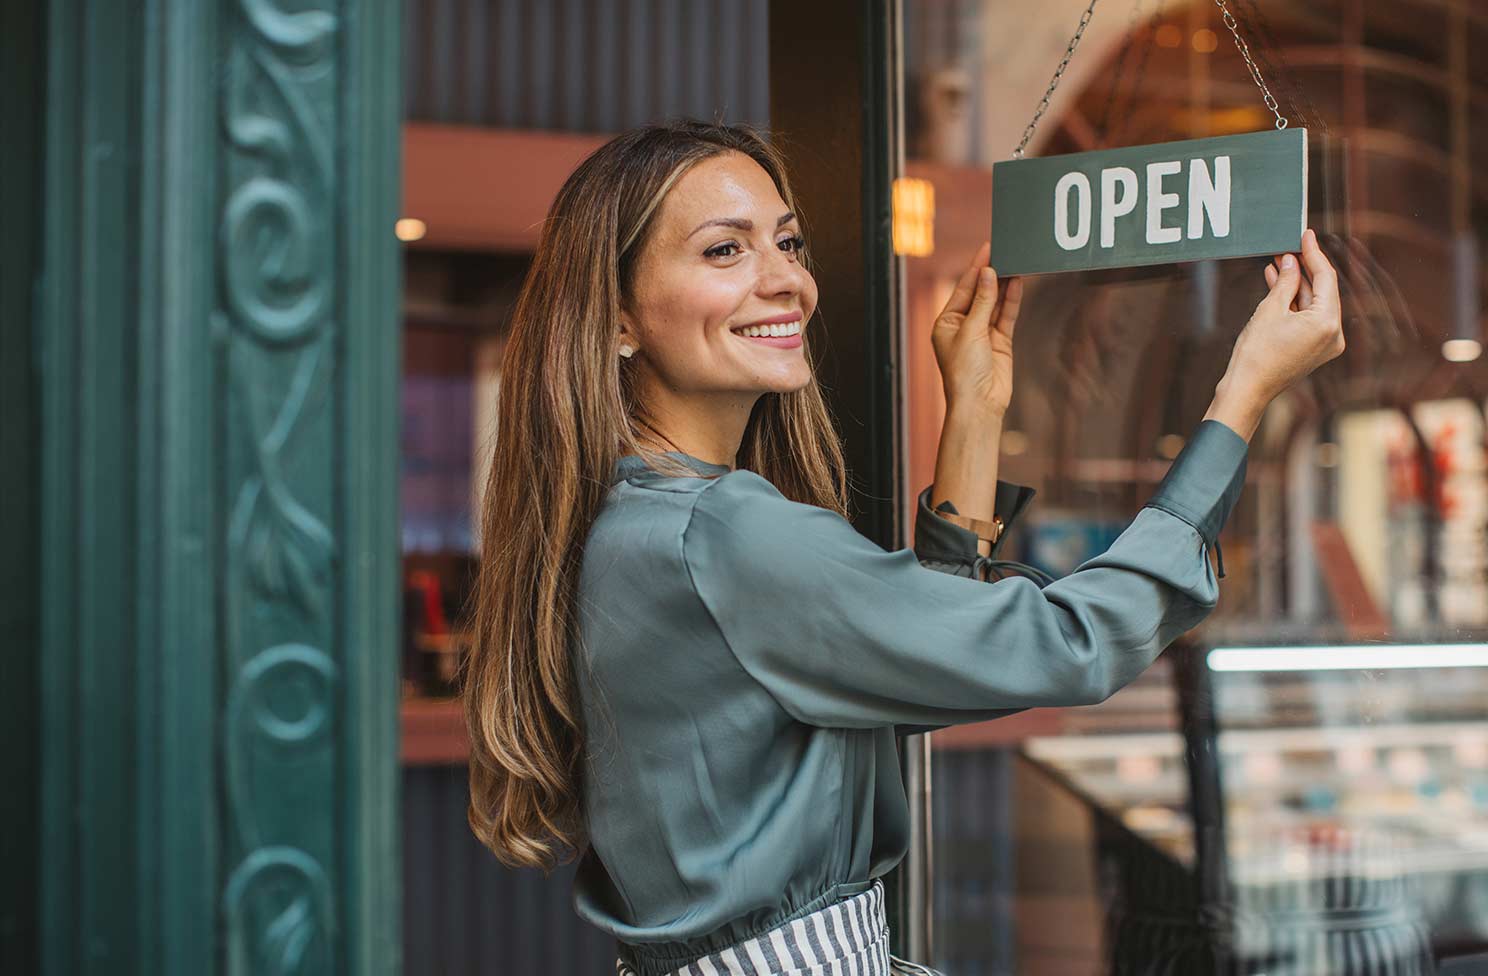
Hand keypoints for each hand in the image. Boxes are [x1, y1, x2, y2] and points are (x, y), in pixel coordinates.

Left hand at [930, 241, 1023, 415]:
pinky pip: (1006, 315)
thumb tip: (989, 274)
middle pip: (980, 293)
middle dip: (992, 273)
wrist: (979, 404)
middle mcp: (963, 326)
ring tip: (1015, 262)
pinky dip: (1012, 300)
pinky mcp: (1000, 342)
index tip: (988, 248)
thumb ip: (983, 302)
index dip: (976, 268)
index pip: (963, 289)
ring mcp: (983, 333)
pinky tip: (1018, 283)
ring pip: (995, 302)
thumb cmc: (964, 372)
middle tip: (1005, 251)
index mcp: (946, 323)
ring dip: (1004, 284)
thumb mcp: (971, 331)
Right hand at [1222, 228, 1345, 406]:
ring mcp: (1325, 343)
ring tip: (1276, 265)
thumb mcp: (1270, 310)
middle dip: (1303, 269)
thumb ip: (1285, 281)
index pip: (1326, 277)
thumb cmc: (1256, 354)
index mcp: (1327, 322)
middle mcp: (1334, 334)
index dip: (1313, 253)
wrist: (1247, 389)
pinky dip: (1294, 303)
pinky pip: (1308, 318)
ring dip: (1296, 286)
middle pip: (1322, 291)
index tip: (1305, 235)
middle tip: (1287, 249)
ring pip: (1313, 304)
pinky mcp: (1314, 349)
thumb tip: (1290, 261)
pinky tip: (1278, 287)